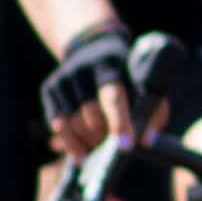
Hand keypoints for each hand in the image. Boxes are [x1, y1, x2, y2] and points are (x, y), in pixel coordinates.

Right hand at [38, 20, 136, 160]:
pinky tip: (81, 153)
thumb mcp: (144, 82)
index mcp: (111, 66)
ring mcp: (63, 79)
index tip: (126, 146)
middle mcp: (82, 70)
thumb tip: (146, 140)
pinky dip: (70, 143)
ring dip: (87, 144)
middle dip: (103, 139)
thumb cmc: (127, 73)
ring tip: (98, 151)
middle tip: (112, 148)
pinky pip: (57, 124)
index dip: (119, 122)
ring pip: (72, 124)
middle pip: (91, 116)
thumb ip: (152, 109)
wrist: (92, 46)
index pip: (113, 97)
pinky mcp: (49, 88)